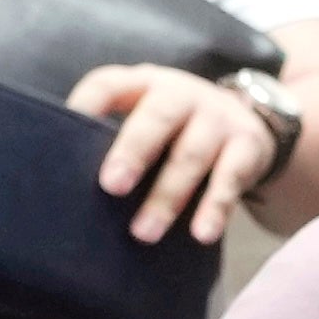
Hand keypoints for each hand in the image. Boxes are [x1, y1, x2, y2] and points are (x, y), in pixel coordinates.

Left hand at [66, 63, 281, 246]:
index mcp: (145, 84)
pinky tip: (201, 233)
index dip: (87, 105)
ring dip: (167, 196)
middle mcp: (181, 94)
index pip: (109, 84)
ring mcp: (217, 118)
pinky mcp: (247, 146)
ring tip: (144, 233)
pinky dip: (215, 207)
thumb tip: (67, 184)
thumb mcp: (149, 117)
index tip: (67, 130)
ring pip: (190, 155)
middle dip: (133, 151)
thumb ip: (117, 135)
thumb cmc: (178, 129)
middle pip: (157, 117)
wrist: (251, 123)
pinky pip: (230, 178)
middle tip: (111, 186)